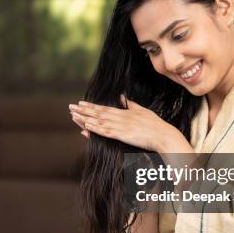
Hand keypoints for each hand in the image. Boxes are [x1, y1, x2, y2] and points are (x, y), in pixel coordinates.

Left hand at [68, 96, 192, 152]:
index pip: (104, 108)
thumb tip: (123, 97)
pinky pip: (106, 131)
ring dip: (85, 118)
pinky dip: (95, 128)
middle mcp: (120, 117)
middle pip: (98, 113)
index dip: (91, 106)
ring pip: (99, 121)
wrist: (163, 135)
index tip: (80, 103)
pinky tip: (86, 126)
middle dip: (83, 110)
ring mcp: (120, 126)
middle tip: (70, 107)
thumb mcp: (142, 110)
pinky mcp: (123, 135)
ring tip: (73, 115)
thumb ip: (131, 104)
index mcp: (124, 112)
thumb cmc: (155, 125)